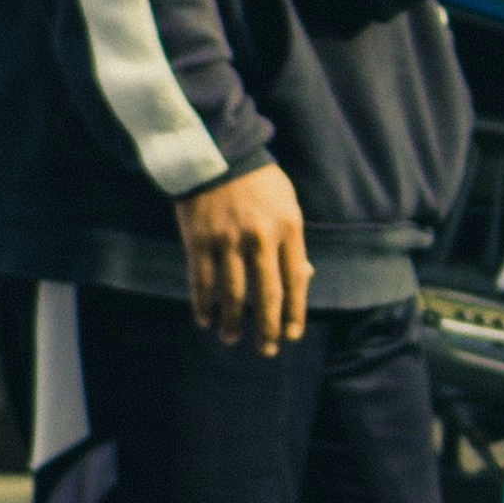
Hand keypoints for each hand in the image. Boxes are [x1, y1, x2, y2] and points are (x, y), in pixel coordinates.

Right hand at [176, 162, 312, 352]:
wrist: (218, 153)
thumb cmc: (259, 181)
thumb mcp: (288, 204)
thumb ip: (294, 242)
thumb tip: (304, 279)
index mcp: (288, 228)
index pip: (295, 281)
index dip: (294, 312)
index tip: (292, 334)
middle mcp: (259, 238)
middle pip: (265, 295)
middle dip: (267, 328)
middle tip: (267, 350)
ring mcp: (227, 241)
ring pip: (231, 295)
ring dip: (231, 323)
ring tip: (232, 339)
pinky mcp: (199, 241)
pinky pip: (201, 281)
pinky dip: (203, 304)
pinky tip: (205, 320)